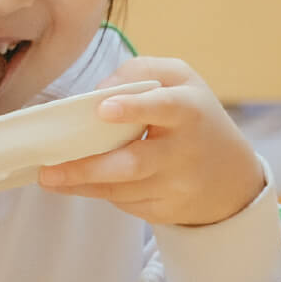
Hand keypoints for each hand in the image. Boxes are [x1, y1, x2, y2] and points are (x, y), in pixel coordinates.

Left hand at [36, 58, 264, 226]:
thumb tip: (98, 91)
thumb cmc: (194, 115)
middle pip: (133, 163)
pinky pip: (125, 203)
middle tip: (49, 169)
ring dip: (81, 184)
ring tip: (49, 177)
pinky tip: (81, 182)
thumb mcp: (180, 79)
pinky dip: (100, 192)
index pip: (164, 107)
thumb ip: (140, 71)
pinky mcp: (166, 210)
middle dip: (88, 167)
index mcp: (189, 110)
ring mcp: (176, 186)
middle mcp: (184, 151)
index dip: (134, 108)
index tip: (102, 109)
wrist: (231, 176)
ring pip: (121, 190)